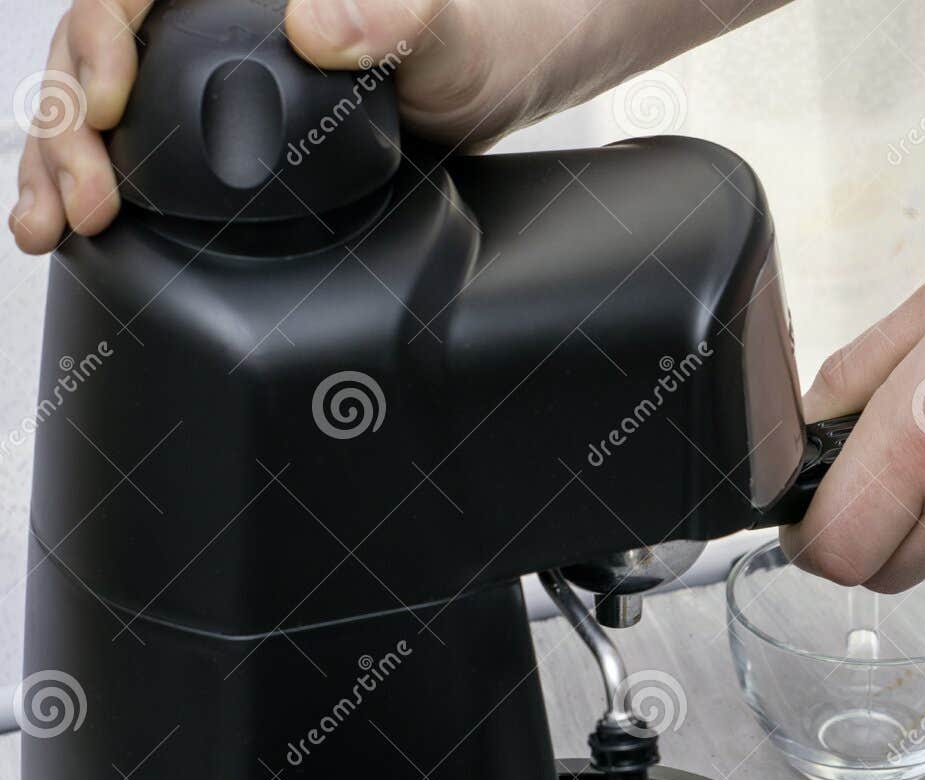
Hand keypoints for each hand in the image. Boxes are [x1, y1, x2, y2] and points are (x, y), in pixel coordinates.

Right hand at [10, 0, 750, 252]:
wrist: (502, 85)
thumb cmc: (477, 35)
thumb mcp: (444, 23)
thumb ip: (391, 14)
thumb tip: (311, 22)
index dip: (94, 45)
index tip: (101, 109)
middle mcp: (208, 22)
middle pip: (95, 58)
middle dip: (62, 129)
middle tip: (79, 202)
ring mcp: (210, 82)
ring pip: (103, 114)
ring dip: (60, 169)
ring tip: (50, 229)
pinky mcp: (227, 140)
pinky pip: (148, 159)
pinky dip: (110, 196)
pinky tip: (84, 239)